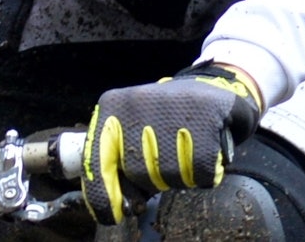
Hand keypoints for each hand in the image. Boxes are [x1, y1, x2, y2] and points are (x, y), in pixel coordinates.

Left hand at [81, 62, 262, 224]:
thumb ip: (122, 169)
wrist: (207, 89)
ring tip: (184, 152)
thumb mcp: (132, 136)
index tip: (111, 215)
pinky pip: (202, 172)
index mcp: (111, 106)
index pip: (97, 159)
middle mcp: (135, 101)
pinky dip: (206, 174)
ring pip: (170, 175)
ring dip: (181, 176)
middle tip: (165, 159)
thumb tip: (124, 207)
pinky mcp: (205, 113)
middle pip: (139, 174)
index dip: (102, 194)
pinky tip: (204, 151)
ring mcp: (170, 104)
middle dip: (153, 179)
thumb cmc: (163, 122)